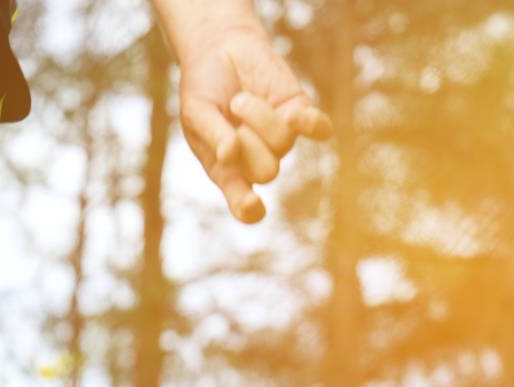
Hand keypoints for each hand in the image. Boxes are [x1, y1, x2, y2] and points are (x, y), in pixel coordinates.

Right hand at [179, 24, 331, 224]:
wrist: (222, 50)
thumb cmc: (204, 90)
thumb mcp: (196, 112)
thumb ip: (212, 134)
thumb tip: (230, 154)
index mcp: (228, 173)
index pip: (244, 204)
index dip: (249, 208)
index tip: (251, 203)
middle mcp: (256, 161)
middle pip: (267, 171)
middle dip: (248, 143)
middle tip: (230, 114)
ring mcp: (279, 138)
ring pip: (283, 143)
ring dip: (258, 115)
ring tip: (239, 98)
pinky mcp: (298, 111)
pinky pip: (317, 128)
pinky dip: (313, 125)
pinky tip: (299, 115)